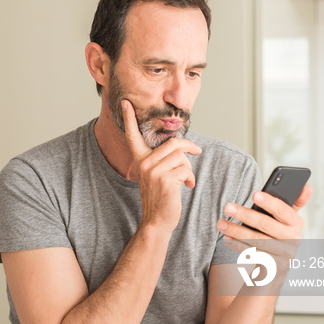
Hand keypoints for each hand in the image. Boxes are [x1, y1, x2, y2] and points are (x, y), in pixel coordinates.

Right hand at [122, 100, 201, 231]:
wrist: (158, 220)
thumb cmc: (161, 197)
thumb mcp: (157, 174)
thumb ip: (163, 159)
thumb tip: (182, 148)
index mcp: (140, 159)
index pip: (132, 136)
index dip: (129, 118)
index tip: (125, 102)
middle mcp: (143, 163)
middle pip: (173, 143)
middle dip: (189, 147)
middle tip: (198, 151)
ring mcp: (153, 171)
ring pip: (181, 156)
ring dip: (189, 168)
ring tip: (185, 180)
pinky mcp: (164, 179)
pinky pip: (185, 168)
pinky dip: (189, 177)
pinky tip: (186, 186)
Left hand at [216, 186, 312, 266]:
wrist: (278, 265)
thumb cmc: (278, 234)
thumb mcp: (288, 219)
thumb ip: (295, 202)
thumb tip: (306, 186)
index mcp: (296, 223)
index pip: (283, 210)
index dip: (269, 202)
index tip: (254, 195)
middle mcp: (293, 239)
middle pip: (266, 224)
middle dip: (245, 214)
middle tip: (227, 206)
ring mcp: (284, 254)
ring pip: (256, 240)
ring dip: (236, 230)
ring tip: (221, 223)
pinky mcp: (273, 266)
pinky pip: (253, 254)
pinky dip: (238, 245)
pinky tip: (226, 238)